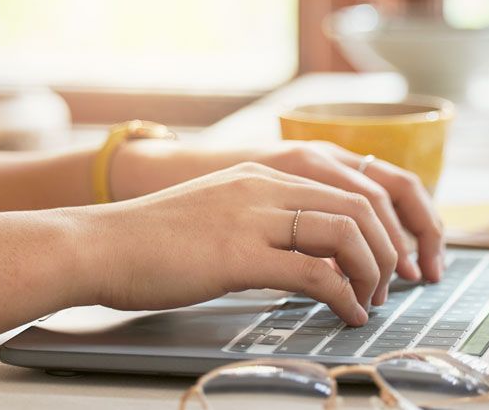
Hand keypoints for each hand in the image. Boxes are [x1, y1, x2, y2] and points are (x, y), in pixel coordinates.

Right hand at [75, 162, 400, 324]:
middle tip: (389, 283)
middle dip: (388, 247)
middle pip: (359, 204)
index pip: (348, 185)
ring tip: (370, 300)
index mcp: (261, 174)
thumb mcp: (217, 214)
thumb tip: (303, 254)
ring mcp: (251, 217)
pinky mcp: (238, 254)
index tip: (386, 257)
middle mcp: (263, 186)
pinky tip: (346, 313)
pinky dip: (344, 296)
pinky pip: (314, 271)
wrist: (99, 244)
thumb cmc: (150, 241)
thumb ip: (260, 222)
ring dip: (372, 270)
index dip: (380, 224)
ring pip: (346, 231)